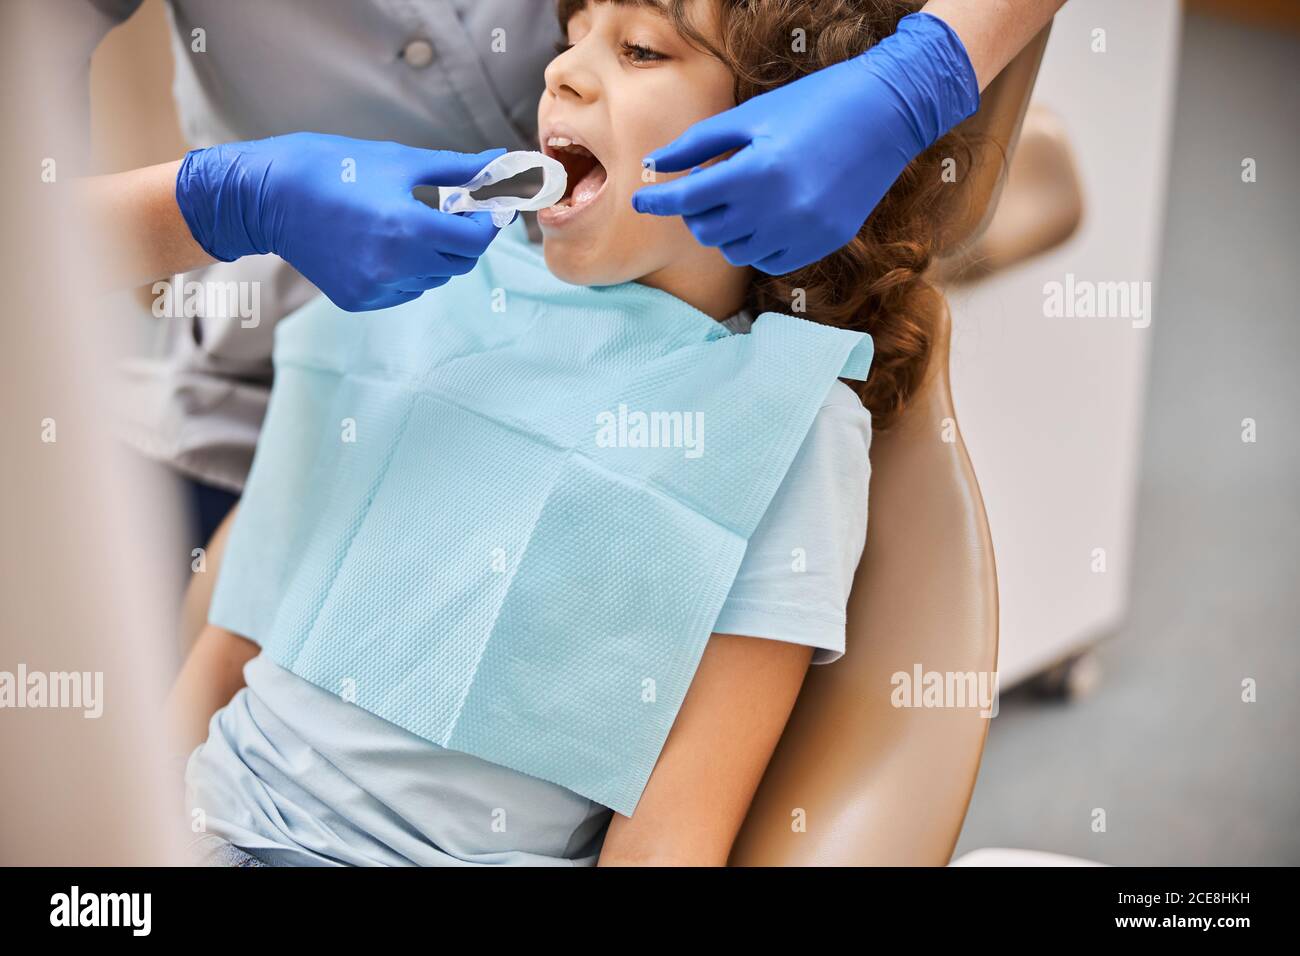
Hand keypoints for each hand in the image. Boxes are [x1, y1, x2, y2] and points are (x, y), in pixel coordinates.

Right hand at [175, 133, 504, 310]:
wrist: (268, 196)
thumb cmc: (333, 167)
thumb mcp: (400, 161)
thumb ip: (457, 170)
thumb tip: (500, 164)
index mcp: (409, 228)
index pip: (475, 239)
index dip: (488, 221)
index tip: (488, 206)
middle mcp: (396, 266)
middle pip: (460, 263)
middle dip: (463, 237)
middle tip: (452, 210)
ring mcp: (376, 288)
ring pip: (434, 279)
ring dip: (436, 255)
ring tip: (410, 224)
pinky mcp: (359, 299)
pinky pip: (405, 290)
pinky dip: (409, 271)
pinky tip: (386, 244)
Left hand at [632, 12, 979, 274]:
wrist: (887, 114)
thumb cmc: (814, 104)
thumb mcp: (751, 116)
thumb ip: (700, 144)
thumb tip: (657, 165)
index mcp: (757, 171)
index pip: (688, 200)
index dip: (658, 201)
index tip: (641, 199)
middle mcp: (779, 210)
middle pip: (707, 231)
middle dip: (696, 211)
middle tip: (706, 185)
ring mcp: (803, 232)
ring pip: (735, 251)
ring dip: (726, 228)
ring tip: (742, 197)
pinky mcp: (823, 244)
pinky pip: (768, 260)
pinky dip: (757, 242)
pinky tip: (767, 214)